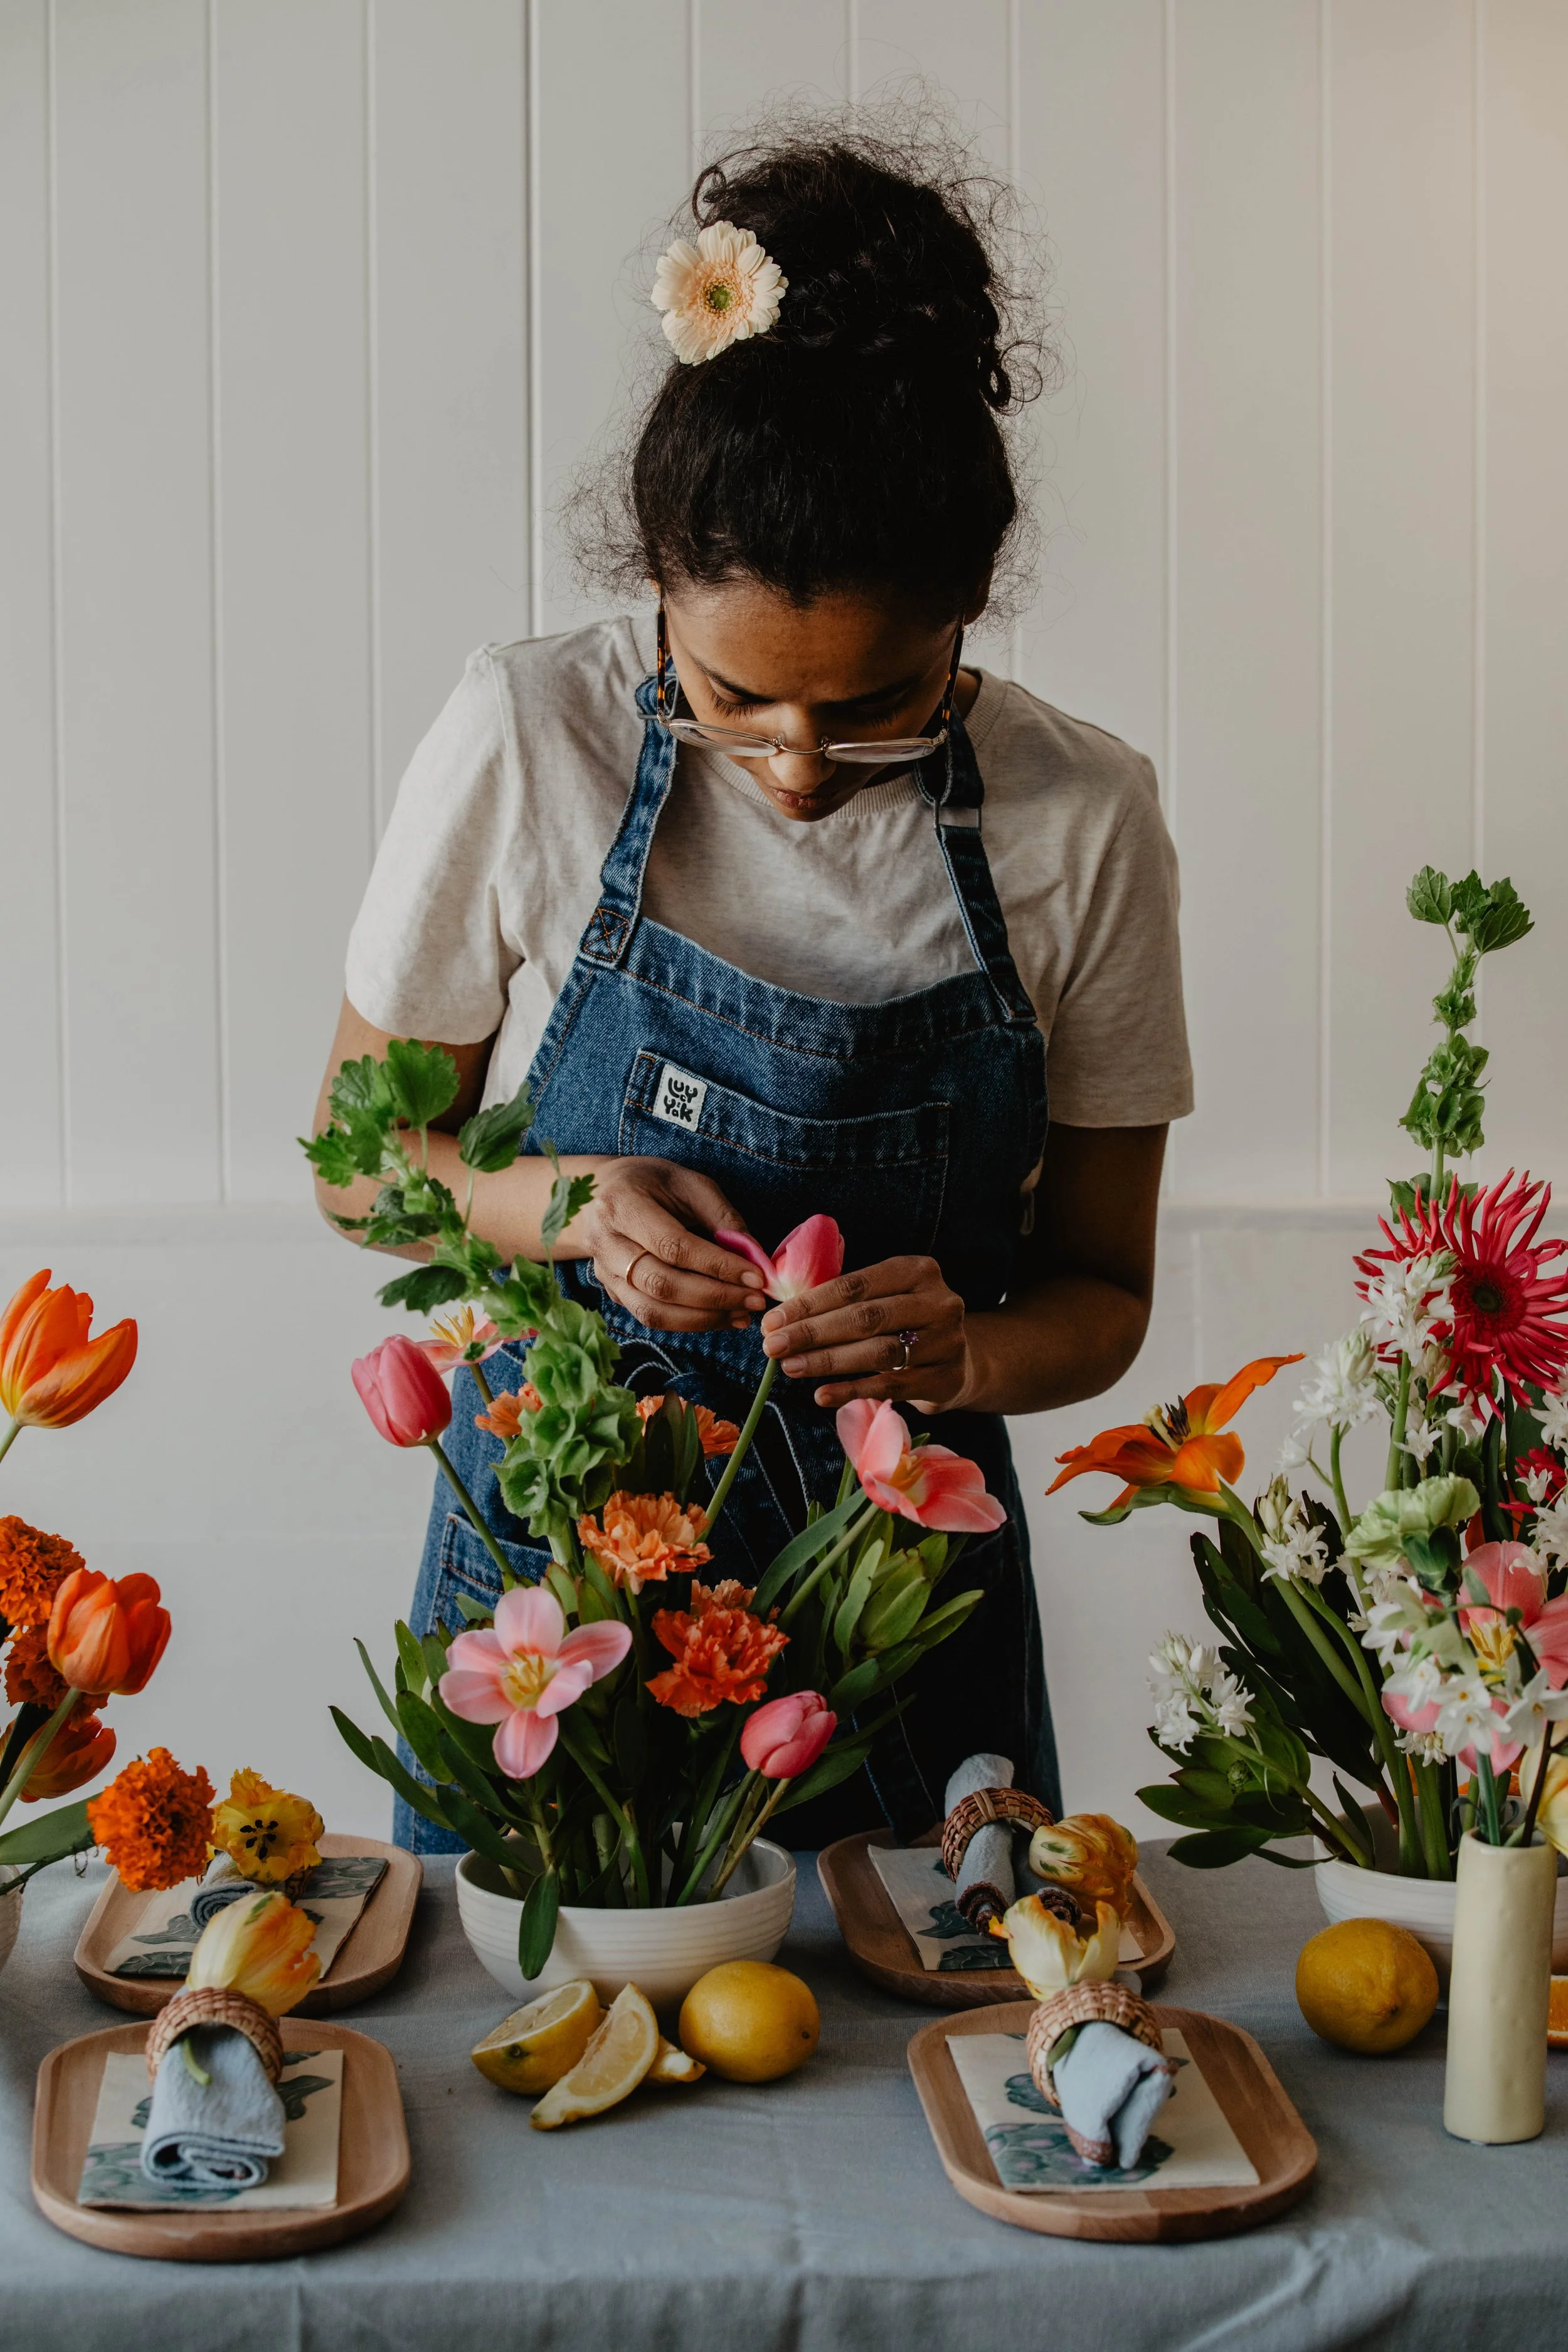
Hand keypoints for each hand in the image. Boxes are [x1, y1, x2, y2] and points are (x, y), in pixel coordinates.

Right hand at [574, 1159, 766, 1332]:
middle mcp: (605, 1242)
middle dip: (715, 1297)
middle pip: (662, 1284)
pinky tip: (720, 1316)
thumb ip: (722, 1217)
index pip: (673, 1246)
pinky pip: (651, 1317)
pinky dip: (689, 1322)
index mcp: (622, 1205)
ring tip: (742, 1315)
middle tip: (755, 1300)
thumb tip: (755, 1258)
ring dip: (703, 1319)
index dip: (717, 1265)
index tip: (756, 1276)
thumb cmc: (652, 1183)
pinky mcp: (613, 1292)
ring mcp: (604, 1272)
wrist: (601, 1193)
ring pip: (653, 1311)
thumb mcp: (690, 1183)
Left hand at [760, 1255, 973, 1413]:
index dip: (810, 1304)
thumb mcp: (884, 1298)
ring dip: (828, 1361)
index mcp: (918, 1270)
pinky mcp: (944, 1379)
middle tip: (773, 1346)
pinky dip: (851, 1391)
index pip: (854, 1285)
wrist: (959, 1361)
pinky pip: (890, 1386)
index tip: (773, 1320)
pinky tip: (822, 1394)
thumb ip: (843, 1301)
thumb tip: (781, 1316)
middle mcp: (938, 1302)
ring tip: (791, 1367)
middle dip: (813, 1332)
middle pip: (865, 1317)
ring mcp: (946, 1341)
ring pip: (878, 1351)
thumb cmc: (905, 1324)